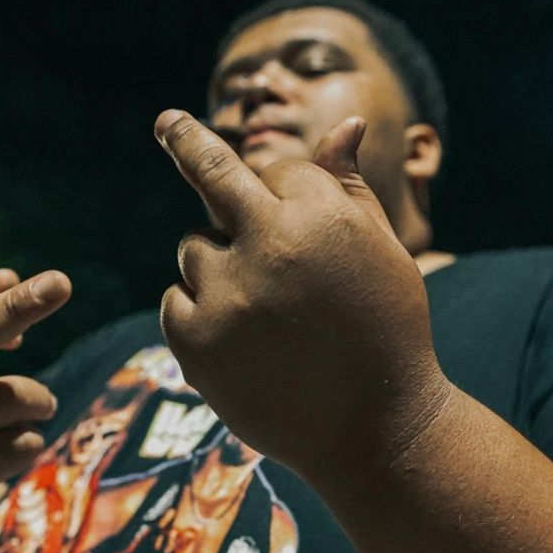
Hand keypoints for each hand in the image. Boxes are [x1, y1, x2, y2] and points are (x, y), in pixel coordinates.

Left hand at [155, 110, 449, 473]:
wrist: (374, 429)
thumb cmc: (386, 332)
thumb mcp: (384, 253)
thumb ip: (352, 186)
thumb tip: (345, 123)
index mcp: (321, 216)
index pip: (277, 170)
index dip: (284, 192)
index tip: (281, 198)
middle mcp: (269, 245)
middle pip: (212, 173)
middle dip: (187, 140)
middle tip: (166, 123)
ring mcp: (227, 293)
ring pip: (194, 248)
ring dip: (218, 265)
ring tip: (261, 311)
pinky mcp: (195, 341)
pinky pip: (176, 300)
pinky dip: (198, 311)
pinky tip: (238, 342)